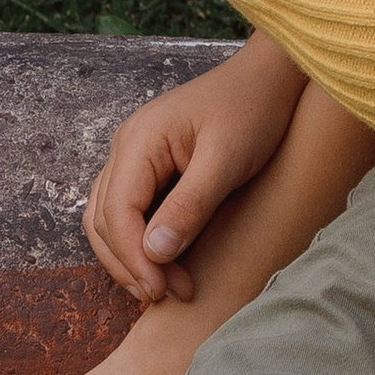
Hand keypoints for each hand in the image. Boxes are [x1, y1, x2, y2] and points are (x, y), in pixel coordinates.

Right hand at [82, 31, 307, 305]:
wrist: (271, 77)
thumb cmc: (253, 110)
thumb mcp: (227, 159)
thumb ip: (190, 205)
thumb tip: (154, 253)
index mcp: (139, 140)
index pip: (116, 212)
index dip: (132, 258)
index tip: (159, 292)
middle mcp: (127, 146)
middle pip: (104, 219)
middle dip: (129, 263)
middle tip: (164, 296)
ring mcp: (135, 155)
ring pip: (109, 217)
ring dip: (130, 257)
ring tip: (165, 288)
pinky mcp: (150, 164)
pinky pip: (129, 209)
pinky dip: (139, 240)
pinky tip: (166, 262)